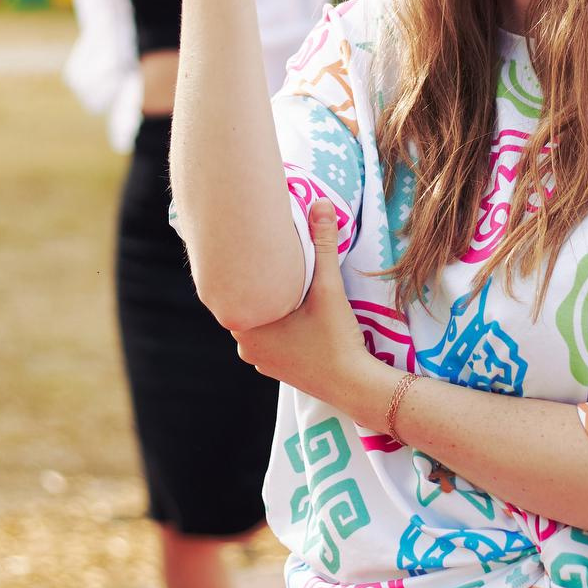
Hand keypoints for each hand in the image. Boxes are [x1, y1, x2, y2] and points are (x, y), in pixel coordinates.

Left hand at [229, 201, 382, 406]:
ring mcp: (260, 361)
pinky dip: (278, 324)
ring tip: (281, 281)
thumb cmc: (335, 338)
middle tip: (268, 256)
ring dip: (270, 305)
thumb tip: (321, 202)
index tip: (251, 247)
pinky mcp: (277, 368)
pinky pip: (270, 337)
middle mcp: (245, 346)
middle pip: (247, 304)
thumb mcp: (328, 288)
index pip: (233, 289)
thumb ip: (323, 245)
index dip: (243, 267)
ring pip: (259, 321)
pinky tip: (294, 311)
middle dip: (258, 284)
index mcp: (246, 328)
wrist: (353, 385)